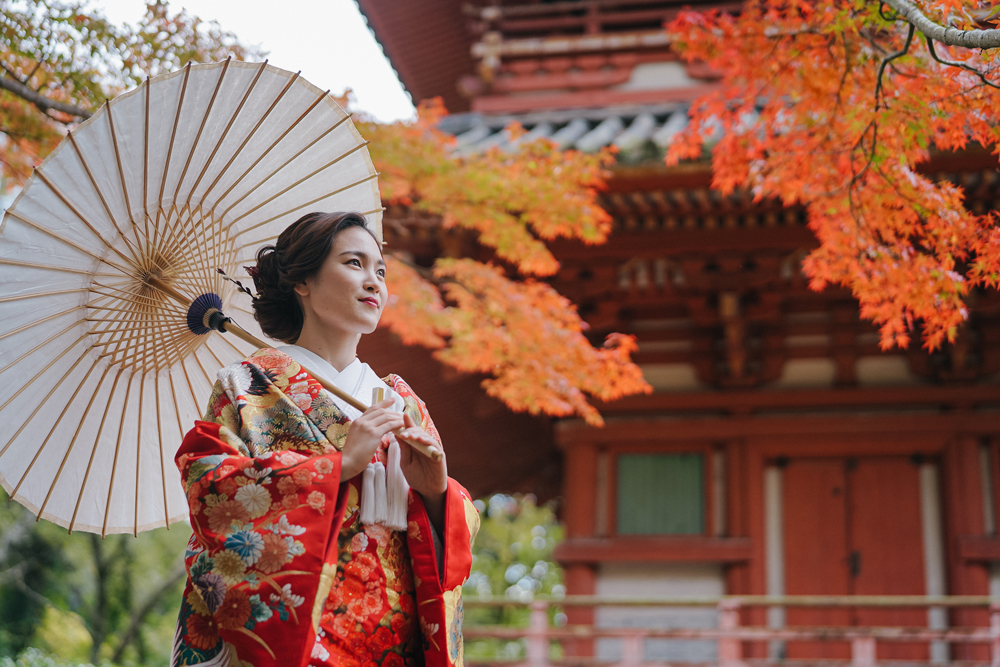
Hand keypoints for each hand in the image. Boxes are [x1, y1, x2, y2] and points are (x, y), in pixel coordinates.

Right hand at [340, 398, 402, 480]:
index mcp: (357, 422)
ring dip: (396, 417)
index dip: (383, 404)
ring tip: (403, 420)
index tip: (392, 400)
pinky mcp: (374, 434)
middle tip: (401, 414)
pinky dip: (397, 423)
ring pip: (386, 416)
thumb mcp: (356, 438)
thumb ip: (364, 431)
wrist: (347, 462)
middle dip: (392, 411)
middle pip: (380, 411)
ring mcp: (367, 427)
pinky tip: (402, 425)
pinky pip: (389, 425)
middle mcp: (362, 421)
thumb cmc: (351, 455)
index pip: (372, 408)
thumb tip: (375, 430)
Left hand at [396, 413, 447, 530]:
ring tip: (408, 435)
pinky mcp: (439, 454)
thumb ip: (404, 449)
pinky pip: (434, 444)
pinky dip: (427, 440)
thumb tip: (398, 434)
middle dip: (409, 430)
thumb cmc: (416, 477)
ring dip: (416, 434)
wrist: (427, 491)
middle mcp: (423, 445)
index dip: (406, 424)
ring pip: (425, 436)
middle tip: (402, 432)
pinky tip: (420, 440)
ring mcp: (431, 448)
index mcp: (414, 446)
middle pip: (417, 431)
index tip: (399, 417)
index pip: (410, 432)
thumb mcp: (405, 462)